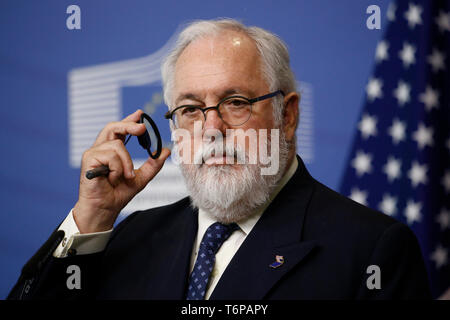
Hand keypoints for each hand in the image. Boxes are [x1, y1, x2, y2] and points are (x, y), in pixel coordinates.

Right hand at [73, 110, 170, 232]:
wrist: (106, 209)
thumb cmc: (118, 194)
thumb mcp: (141, 178)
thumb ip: (153, 165)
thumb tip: (166, 151)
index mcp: (113, 151)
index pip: (120, 130)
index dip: (129, 120)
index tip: (140, 113)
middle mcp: (102, 149)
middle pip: (112, 127)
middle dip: (128, 125)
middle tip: (142, 128)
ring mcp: (94, 153)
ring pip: (117, 145)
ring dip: (126, 162)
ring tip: (124, 177)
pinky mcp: (89, 160)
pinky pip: (110, 156)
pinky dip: (117, 168)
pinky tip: (113, 179)